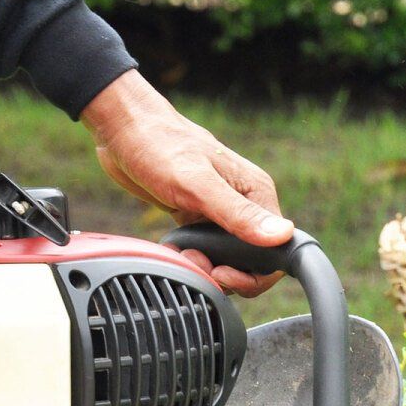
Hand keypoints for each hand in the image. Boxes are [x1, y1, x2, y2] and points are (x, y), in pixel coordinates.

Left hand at [81, 70, 291, 296]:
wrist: (123, 130)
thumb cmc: (159, 145)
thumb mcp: (198, 184)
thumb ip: (238, 214)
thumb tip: (282, 235)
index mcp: (256, 193)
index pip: (277, 251)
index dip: (254, 275)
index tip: (222, 272)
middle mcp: (244, 203)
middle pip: (252, 262)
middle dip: (226, 274)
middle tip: (196, 263)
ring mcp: (222, 211)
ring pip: (227, 260)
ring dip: (206, 268)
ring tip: (183, 254)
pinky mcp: (199, 216)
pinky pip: (206, 250)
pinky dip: (192, 257)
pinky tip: (175, 248)